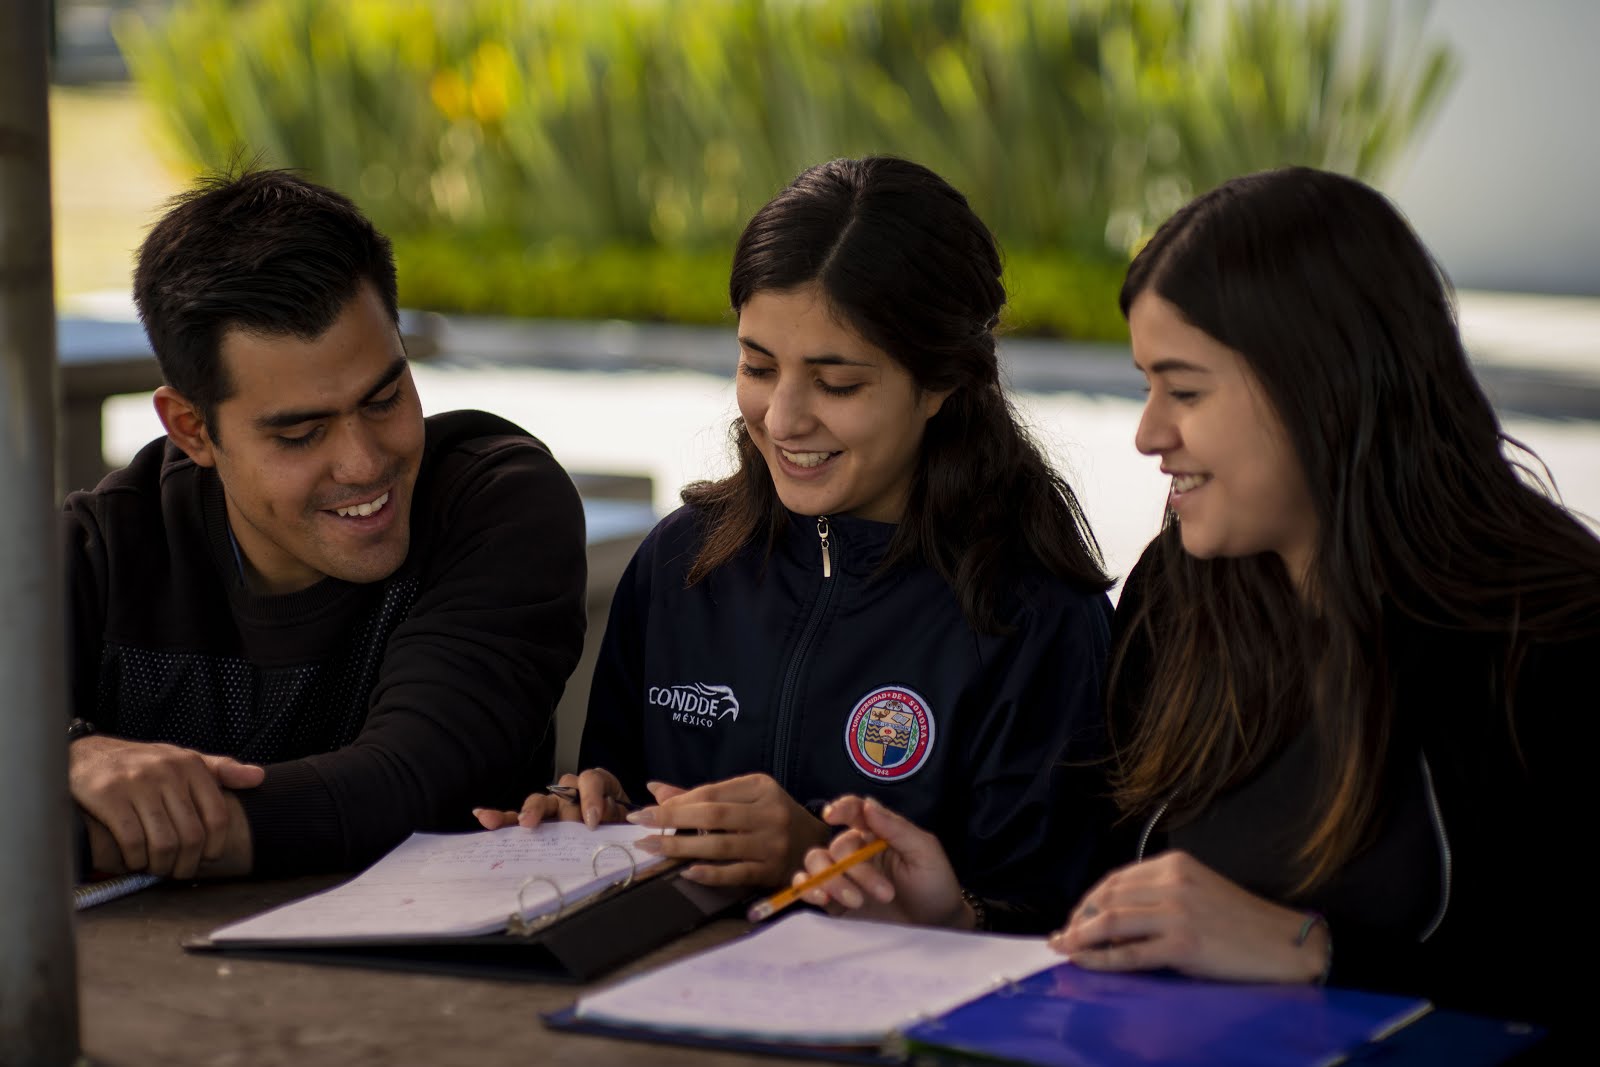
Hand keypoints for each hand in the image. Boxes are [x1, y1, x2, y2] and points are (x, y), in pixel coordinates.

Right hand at [69, 735, 262, 878]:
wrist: (87, 755)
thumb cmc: (142, 764)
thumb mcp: (183, 760)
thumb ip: (221, 770)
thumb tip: (259, 777)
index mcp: (191, 765)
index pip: (217, 816)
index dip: (215, 846)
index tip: (206, 859)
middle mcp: (167, 772)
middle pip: (192, 835)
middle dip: (188, 863)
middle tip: (180, 871)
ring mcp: (137, 783)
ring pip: (164, 842)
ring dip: (163, 866)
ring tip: (159, 868)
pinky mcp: (108, 796)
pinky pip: (132, 840)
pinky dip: (136, 859)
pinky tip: (134, 860)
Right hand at [473, 767, 631, 829]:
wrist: (621, 837)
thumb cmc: (622, 827)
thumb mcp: (626, 821)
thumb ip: (618, 817)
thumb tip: (603, 815)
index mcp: (599, 787)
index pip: (593, 780)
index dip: (591, 797)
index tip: (593, 820)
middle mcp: (574, 792)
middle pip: (560, 790)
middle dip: (554, 806)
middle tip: (543, 822)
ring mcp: (555, 805)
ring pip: (539, 801)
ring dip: (528, 812)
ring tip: (523, 824)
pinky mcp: (541, 822)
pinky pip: (518, 819)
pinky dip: (502, 818)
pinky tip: (483, 816)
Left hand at [625, 774, 830, 887]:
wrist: (818, 845)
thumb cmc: (772, 816)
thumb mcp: (745, 797)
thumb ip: (701, 794)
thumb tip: (654, 789)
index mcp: (761, 787)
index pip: (712, 792)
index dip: (678, 801)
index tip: (648, 810)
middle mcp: (770, 812)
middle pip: (714, 816)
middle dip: (672, 819)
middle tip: (640, 824)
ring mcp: (772, 843)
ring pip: (721, 845)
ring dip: (681, 846)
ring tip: (651, 847)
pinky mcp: (772, 870)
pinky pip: (736, 873)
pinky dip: (710, 873)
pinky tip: (686, 871)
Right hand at [793, 795, 970, 927]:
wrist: (936, 928)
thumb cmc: (935, 885)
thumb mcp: (924, 852)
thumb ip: (896, 828)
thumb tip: (868, 804)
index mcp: (878, 834)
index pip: (853, 811)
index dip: (840, 808)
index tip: (833, 815)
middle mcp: (857, 852)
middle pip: (837, 845)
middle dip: (855, 868)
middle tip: (885, 893)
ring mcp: (844, 876)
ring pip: (817, 863)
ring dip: (830, 878)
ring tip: (856, 901)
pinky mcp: (835, 901)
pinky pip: (808, 887)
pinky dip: (806, 887)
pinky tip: (820, 897)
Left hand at [1049, 850, 1329, 982]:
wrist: (1285, 945)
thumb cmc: (1242, 923)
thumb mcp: (1198, 892)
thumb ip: (1160, 895)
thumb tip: (1114, 915)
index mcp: (1175, 865)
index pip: (1116, 879)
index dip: (1089, 899)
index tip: (1076, 916)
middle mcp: (1173, 883)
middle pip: (1108, 898)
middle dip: (1079, 918)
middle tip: (1063, 936)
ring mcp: (1177, 913)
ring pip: (1111, 923)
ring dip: (1081, 937)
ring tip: (1064, 949)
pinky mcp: (1183, 944)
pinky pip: (1130, 953)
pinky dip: (1102, 959)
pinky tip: (1087, 962)